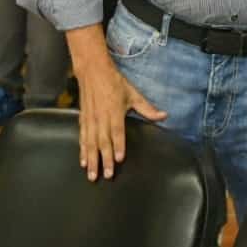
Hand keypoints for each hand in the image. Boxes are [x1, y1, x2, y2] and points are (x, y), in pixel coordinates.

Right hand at [71, 46, 165, 180]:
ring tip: (92, 175)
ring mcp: (90, 120)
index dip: (118, 145)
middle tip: (106, 175)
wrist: (93, 71)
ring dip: (91, 160)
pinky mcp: (83, 120)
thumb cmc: (114, 82)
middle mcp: (101, 118)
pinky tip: (83, 161)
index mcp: (115, 111)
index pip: (117, 132)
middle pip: (103, 142)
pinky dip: (82, 151)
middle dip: (104, 160)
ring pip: (90, 143)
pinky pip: (82, 138)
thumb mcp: (133, 93)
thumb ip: (147, 108)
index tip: (119, 159)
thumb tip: (164, 116)